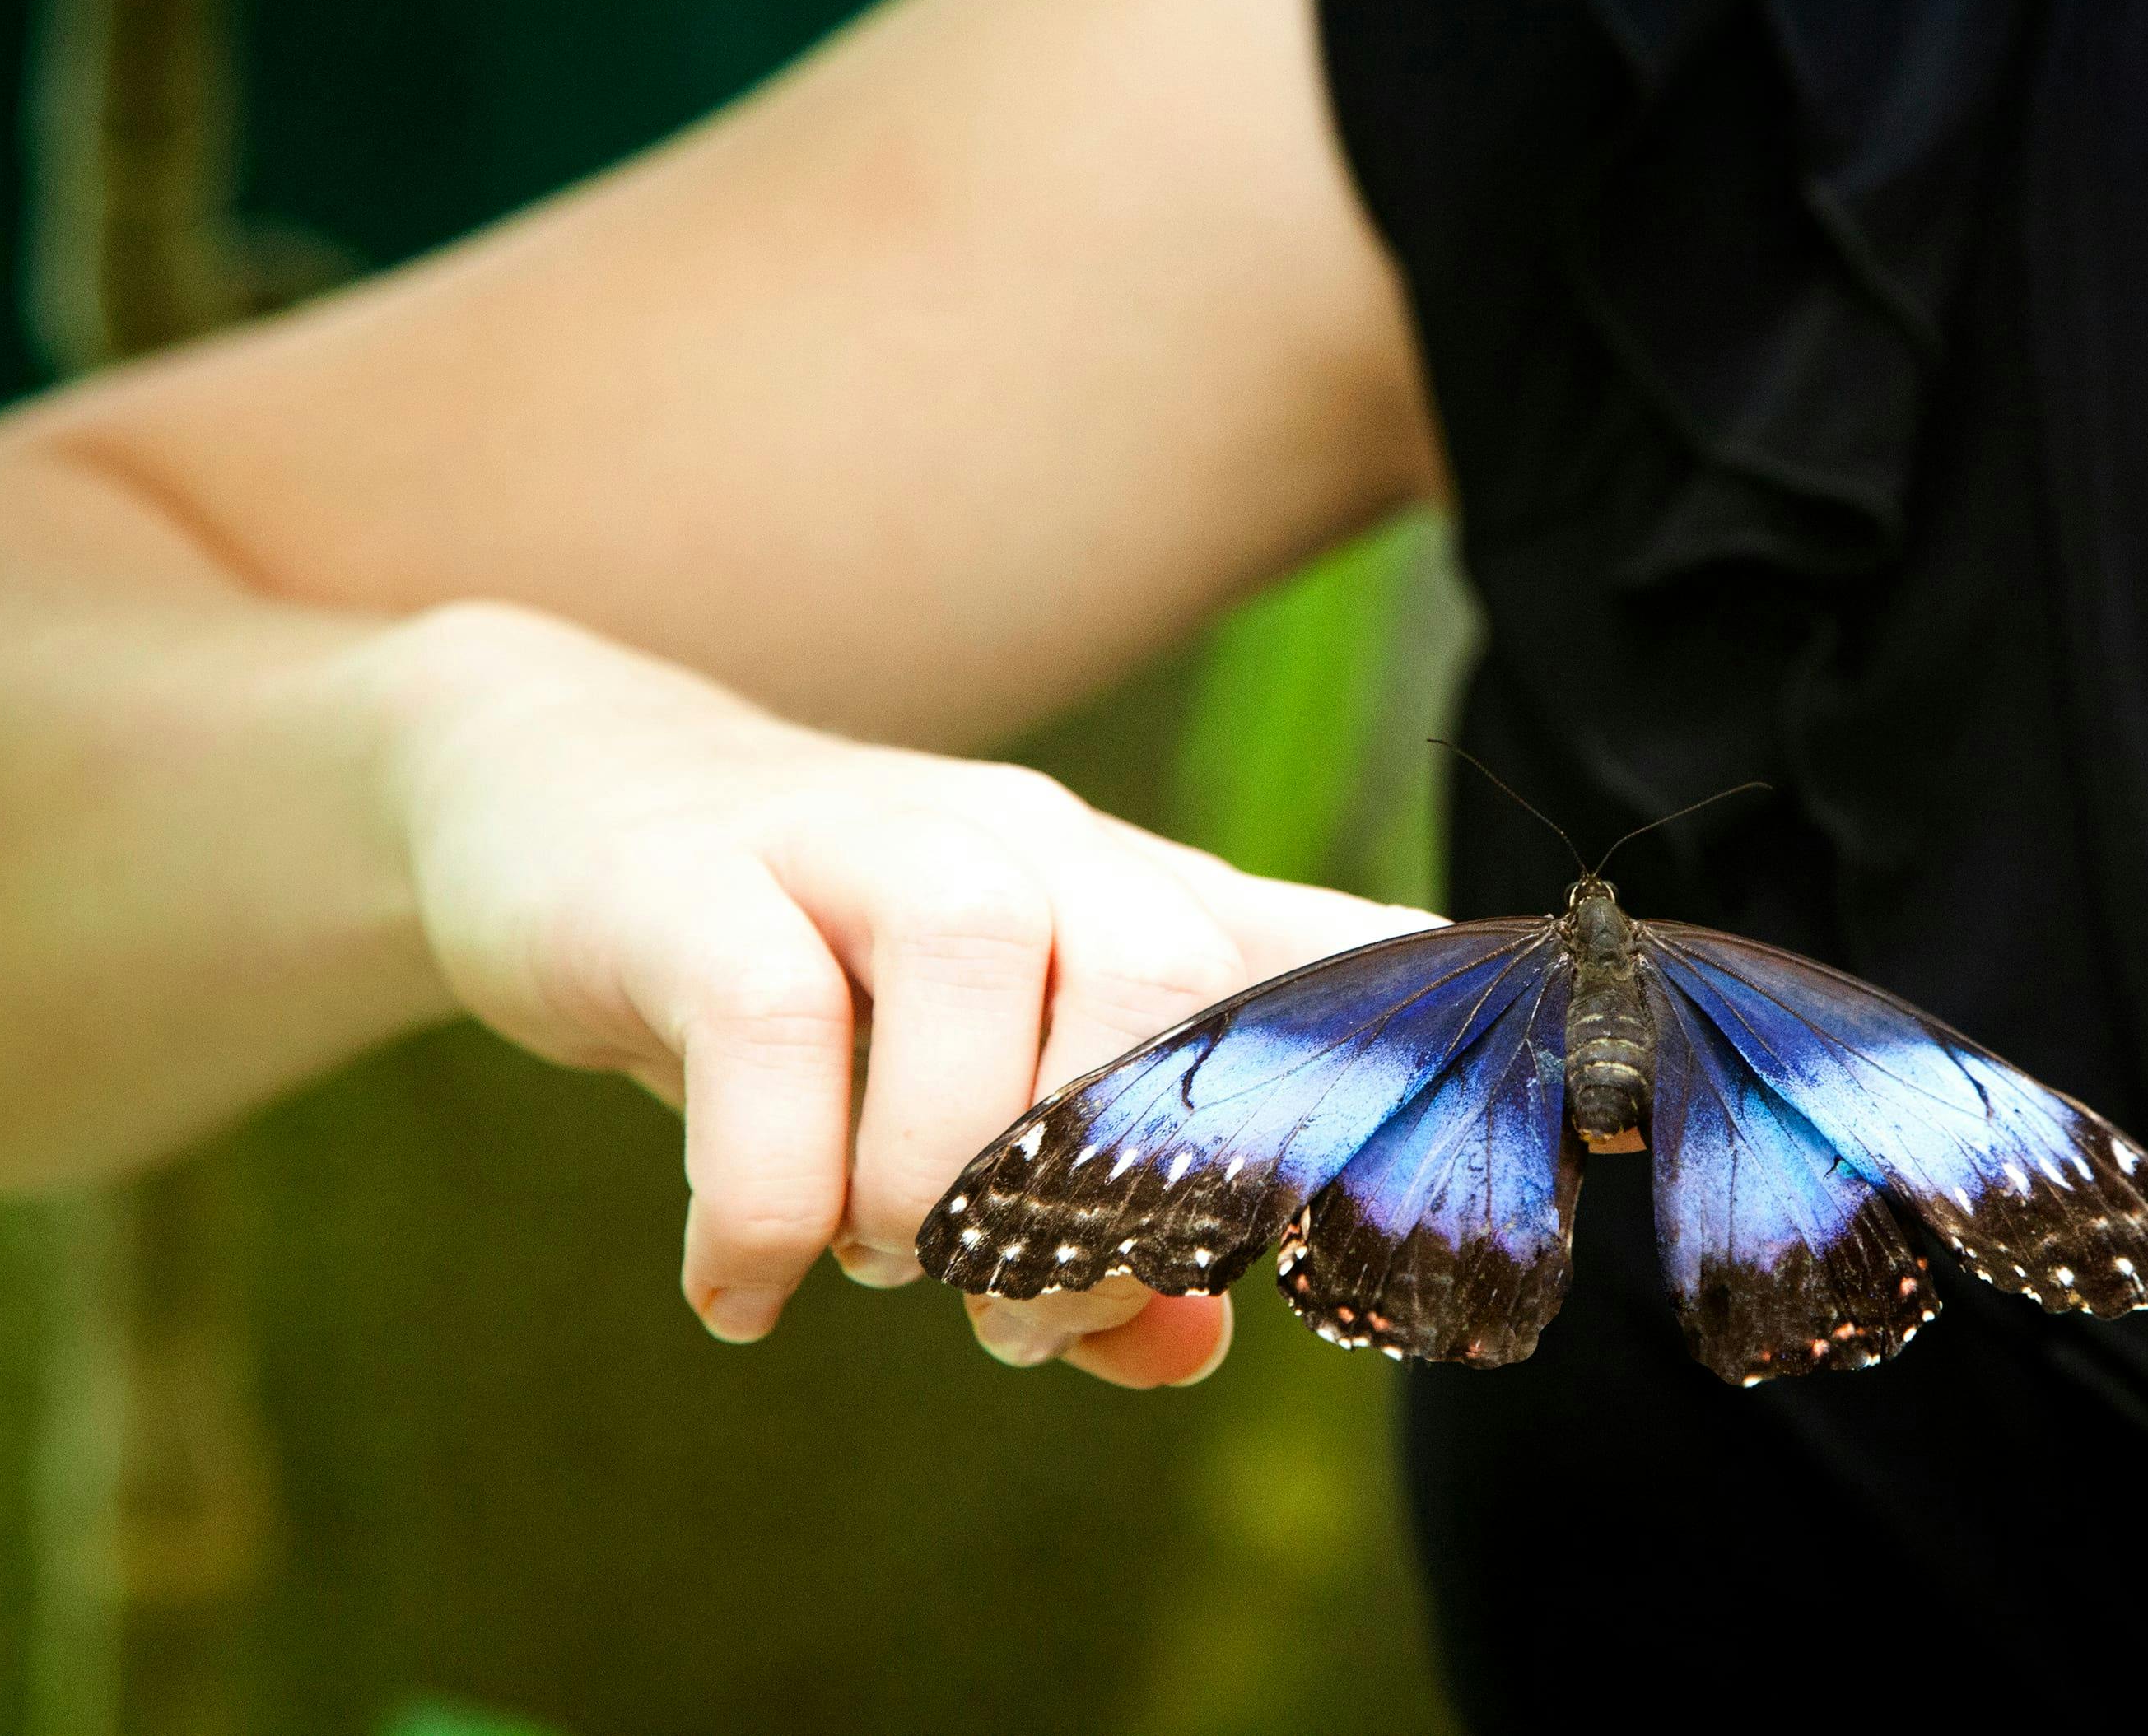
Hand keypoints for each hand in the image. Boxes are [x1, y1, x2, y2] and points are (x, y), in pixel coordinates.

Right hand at [383, 602, 1435, 1384]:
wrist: (558, 794)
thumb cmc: (810, 972)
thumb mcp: (957, 1091)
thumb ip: (1090, 1221)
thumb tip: (1196, 1352)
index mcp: (1119, 900)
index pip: (1318, 956)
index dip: (1441, 1044)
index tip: (1589, 1146)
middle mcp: (1026, 849)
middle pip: (1168, 985)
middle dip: (1116, 1201)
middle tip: (1017, 1317)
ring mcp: (863, 845)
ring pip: (984, 986)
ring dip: (935, 1184)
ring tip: (871, 1265)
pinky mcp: (700, 880)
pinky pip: (772, 1032)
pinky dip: (766, 1201)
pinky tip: (737, 1294)